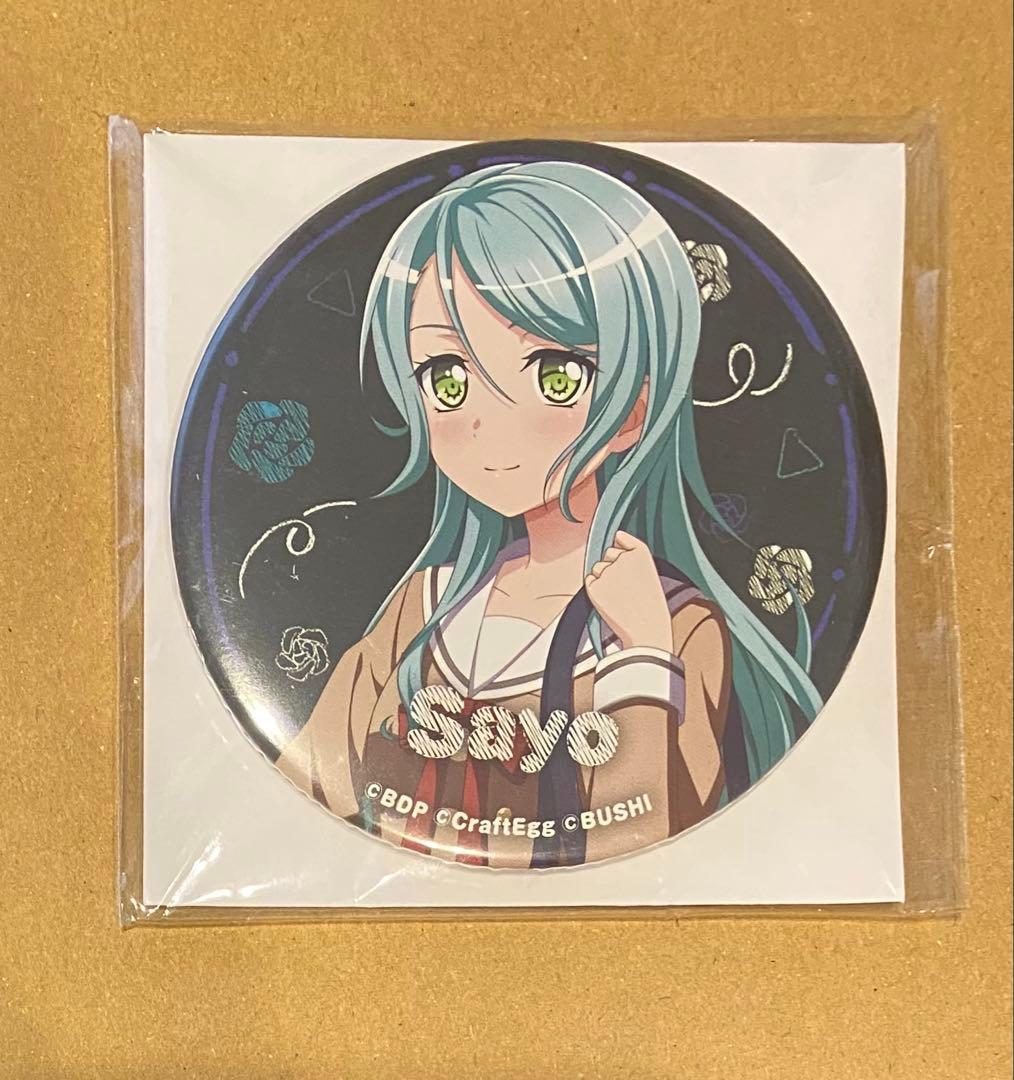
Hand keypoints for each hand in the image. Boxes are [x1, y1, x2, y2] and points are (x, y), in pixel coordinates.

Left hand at [585, 531, 672, 652]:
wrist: (647, 632)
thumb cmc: (650, 606)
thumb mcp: (648, 572)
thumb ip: (631, 555)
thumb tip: (614, 539)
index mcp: (641, 552)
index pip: (620, 539)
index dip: (622, 553)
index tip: (629, 568)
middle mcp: (622, 558)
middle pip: (607, 553)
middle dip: (612, 566)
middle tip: (626, 588)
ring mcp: (606, 572)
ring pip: (597, 568)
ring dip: (603, 579)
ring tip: (620, 596)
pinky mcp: (593, 586)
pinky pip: (589, 581)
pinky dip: (595, 590)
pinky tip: (610, 601)